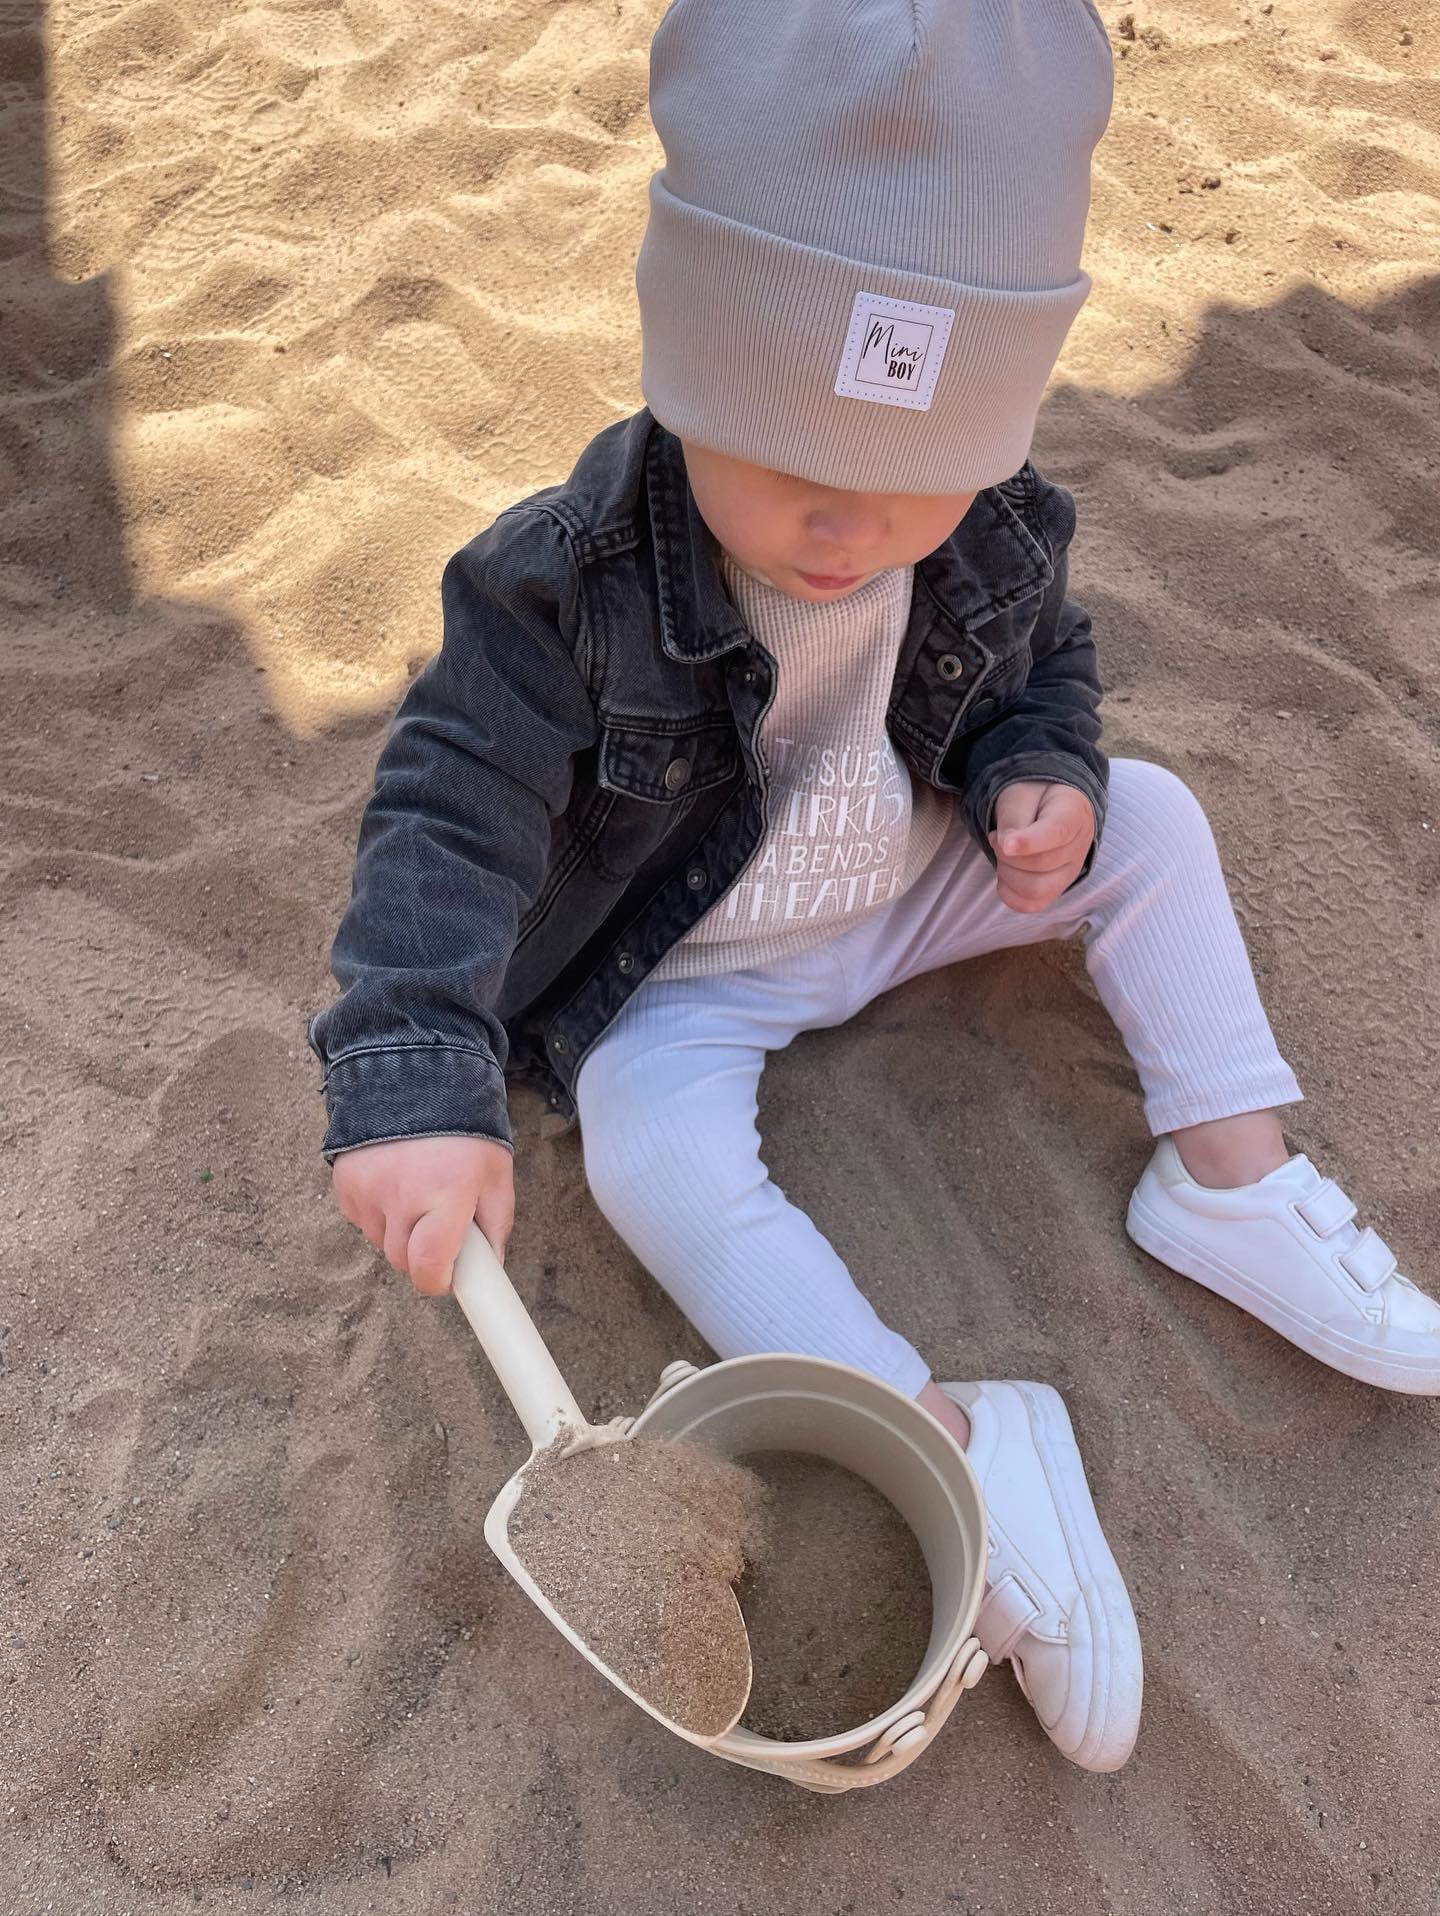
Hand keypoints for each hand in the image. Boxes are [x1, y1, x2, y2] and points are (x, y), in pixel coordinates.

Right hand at [332, 1135, 515, 1296]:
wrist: (417, 1077)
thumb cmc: (464, 1129)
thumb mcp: (495, 1173)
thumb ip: (496, 1223)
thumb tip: (489, 1266)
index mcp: (446, 1194)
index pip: (428, 1266)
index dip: (438, 1281)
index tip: (447, 1278)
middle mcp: (402, 1195)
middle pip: (403, 1260)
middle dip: (422, 1254)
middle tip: (439, 1226)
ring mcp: (368, 1189)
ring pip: (380, 1241)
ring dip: (399, 1231)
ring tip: (417, 1192)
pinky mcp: (345, 1182)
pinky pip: (361, 1218)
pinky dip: (377, 1212)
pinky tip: (394, 1182)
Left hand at [989, 780, 1095, 913]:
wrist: (1046, 807)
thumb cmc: (1033, 798)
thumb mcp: (1019, 794)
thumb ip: (1013, 818)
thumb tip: (1007, 848)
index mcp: (1074, 814)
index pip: (1057, 833)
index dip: (1029, 842)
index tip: (1005, 844)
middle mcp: (1079, 848)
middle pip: (1040, 864)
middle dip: (1006, 852)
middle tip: (996, 836)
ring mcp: (1069, 875)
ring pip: (1034, 890)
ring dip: (1006, 871)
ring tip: (1003, 852)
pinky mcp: (1054, 892)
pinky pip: (1027, 904)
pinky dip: (1008, 889)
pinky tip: (1007, 869)